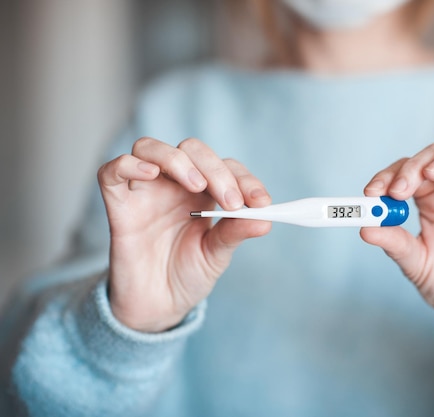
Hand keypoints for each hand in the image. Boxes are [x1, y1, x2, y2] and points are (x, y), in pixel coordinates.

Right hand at [97, 137, 271, 331]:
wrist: (158, 307)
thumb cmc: (188, 275)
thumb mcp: (217, 255)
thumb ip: (235, 233)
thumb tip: (265, 220)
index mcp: (203, 192)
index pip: (225, 167)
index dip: (244, 179)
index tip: (261, 202)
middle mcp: (173, 185)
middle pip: (191, 150)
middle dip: (215, 168)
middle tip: (231, 201)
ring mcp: (144, 192)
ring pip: (150, 148)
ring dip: (177, 159)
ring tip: (197, 185)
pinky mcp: (118, 206)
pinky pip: (112, 172)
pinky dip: (129, 165)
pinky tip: (150, 173)